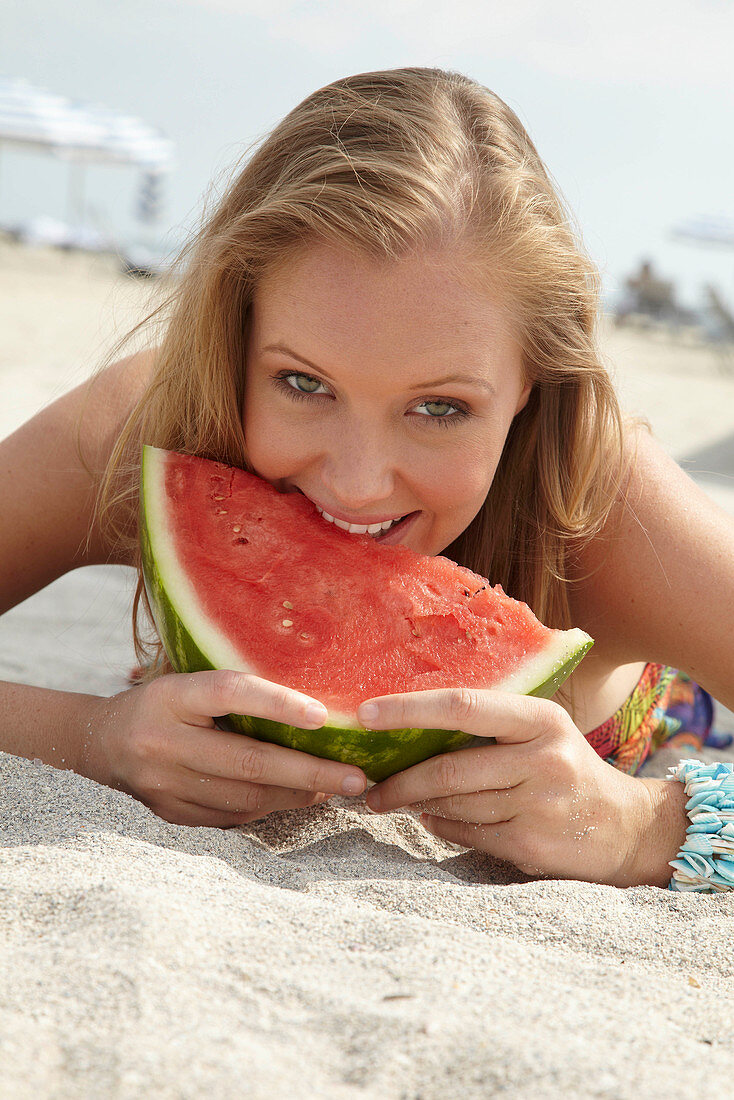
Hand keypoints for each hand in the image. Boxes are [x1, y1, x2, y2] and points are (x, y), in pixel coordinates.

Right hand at [81, 670, 366, 826]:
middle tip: (356, 777)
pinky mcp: (169, 814)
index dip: (277, 703)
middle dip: (310, 772)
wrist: (100, 743)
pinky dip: (270, 807)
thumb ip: (235, 690)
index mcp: (170, 696)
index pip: (229, 693)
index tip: (324, 716)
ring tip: (336, 786)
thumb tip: (312, 709)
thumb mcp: (188, 681)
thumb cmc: (164, 703)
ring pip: (246, 796)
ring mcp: (163, 784)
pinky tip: (297, 797)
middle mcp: (162, 741)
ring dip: (298, 794)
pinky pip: (232, 816)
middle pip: (248, 760)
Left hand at [360, 689, 657, 886]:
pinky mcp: (531, 842)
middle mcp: (543, 757)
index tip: (365, 714)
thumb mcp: (541, 733)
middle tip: (370, 787)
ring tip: (394, 801)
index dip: (409, 709)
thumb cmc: (567, 770)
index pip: (462, 705)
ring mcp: (539, 802)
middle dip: (401, 780)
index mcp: (540, 718)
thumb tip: (410, 731)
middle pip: (449, 767)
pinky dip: (443, 826)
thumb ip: (488, 727)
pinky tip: (433, 820)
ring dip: (417, 804)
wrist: (627, 828)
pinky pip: (467, 832)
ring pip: (454, 803)